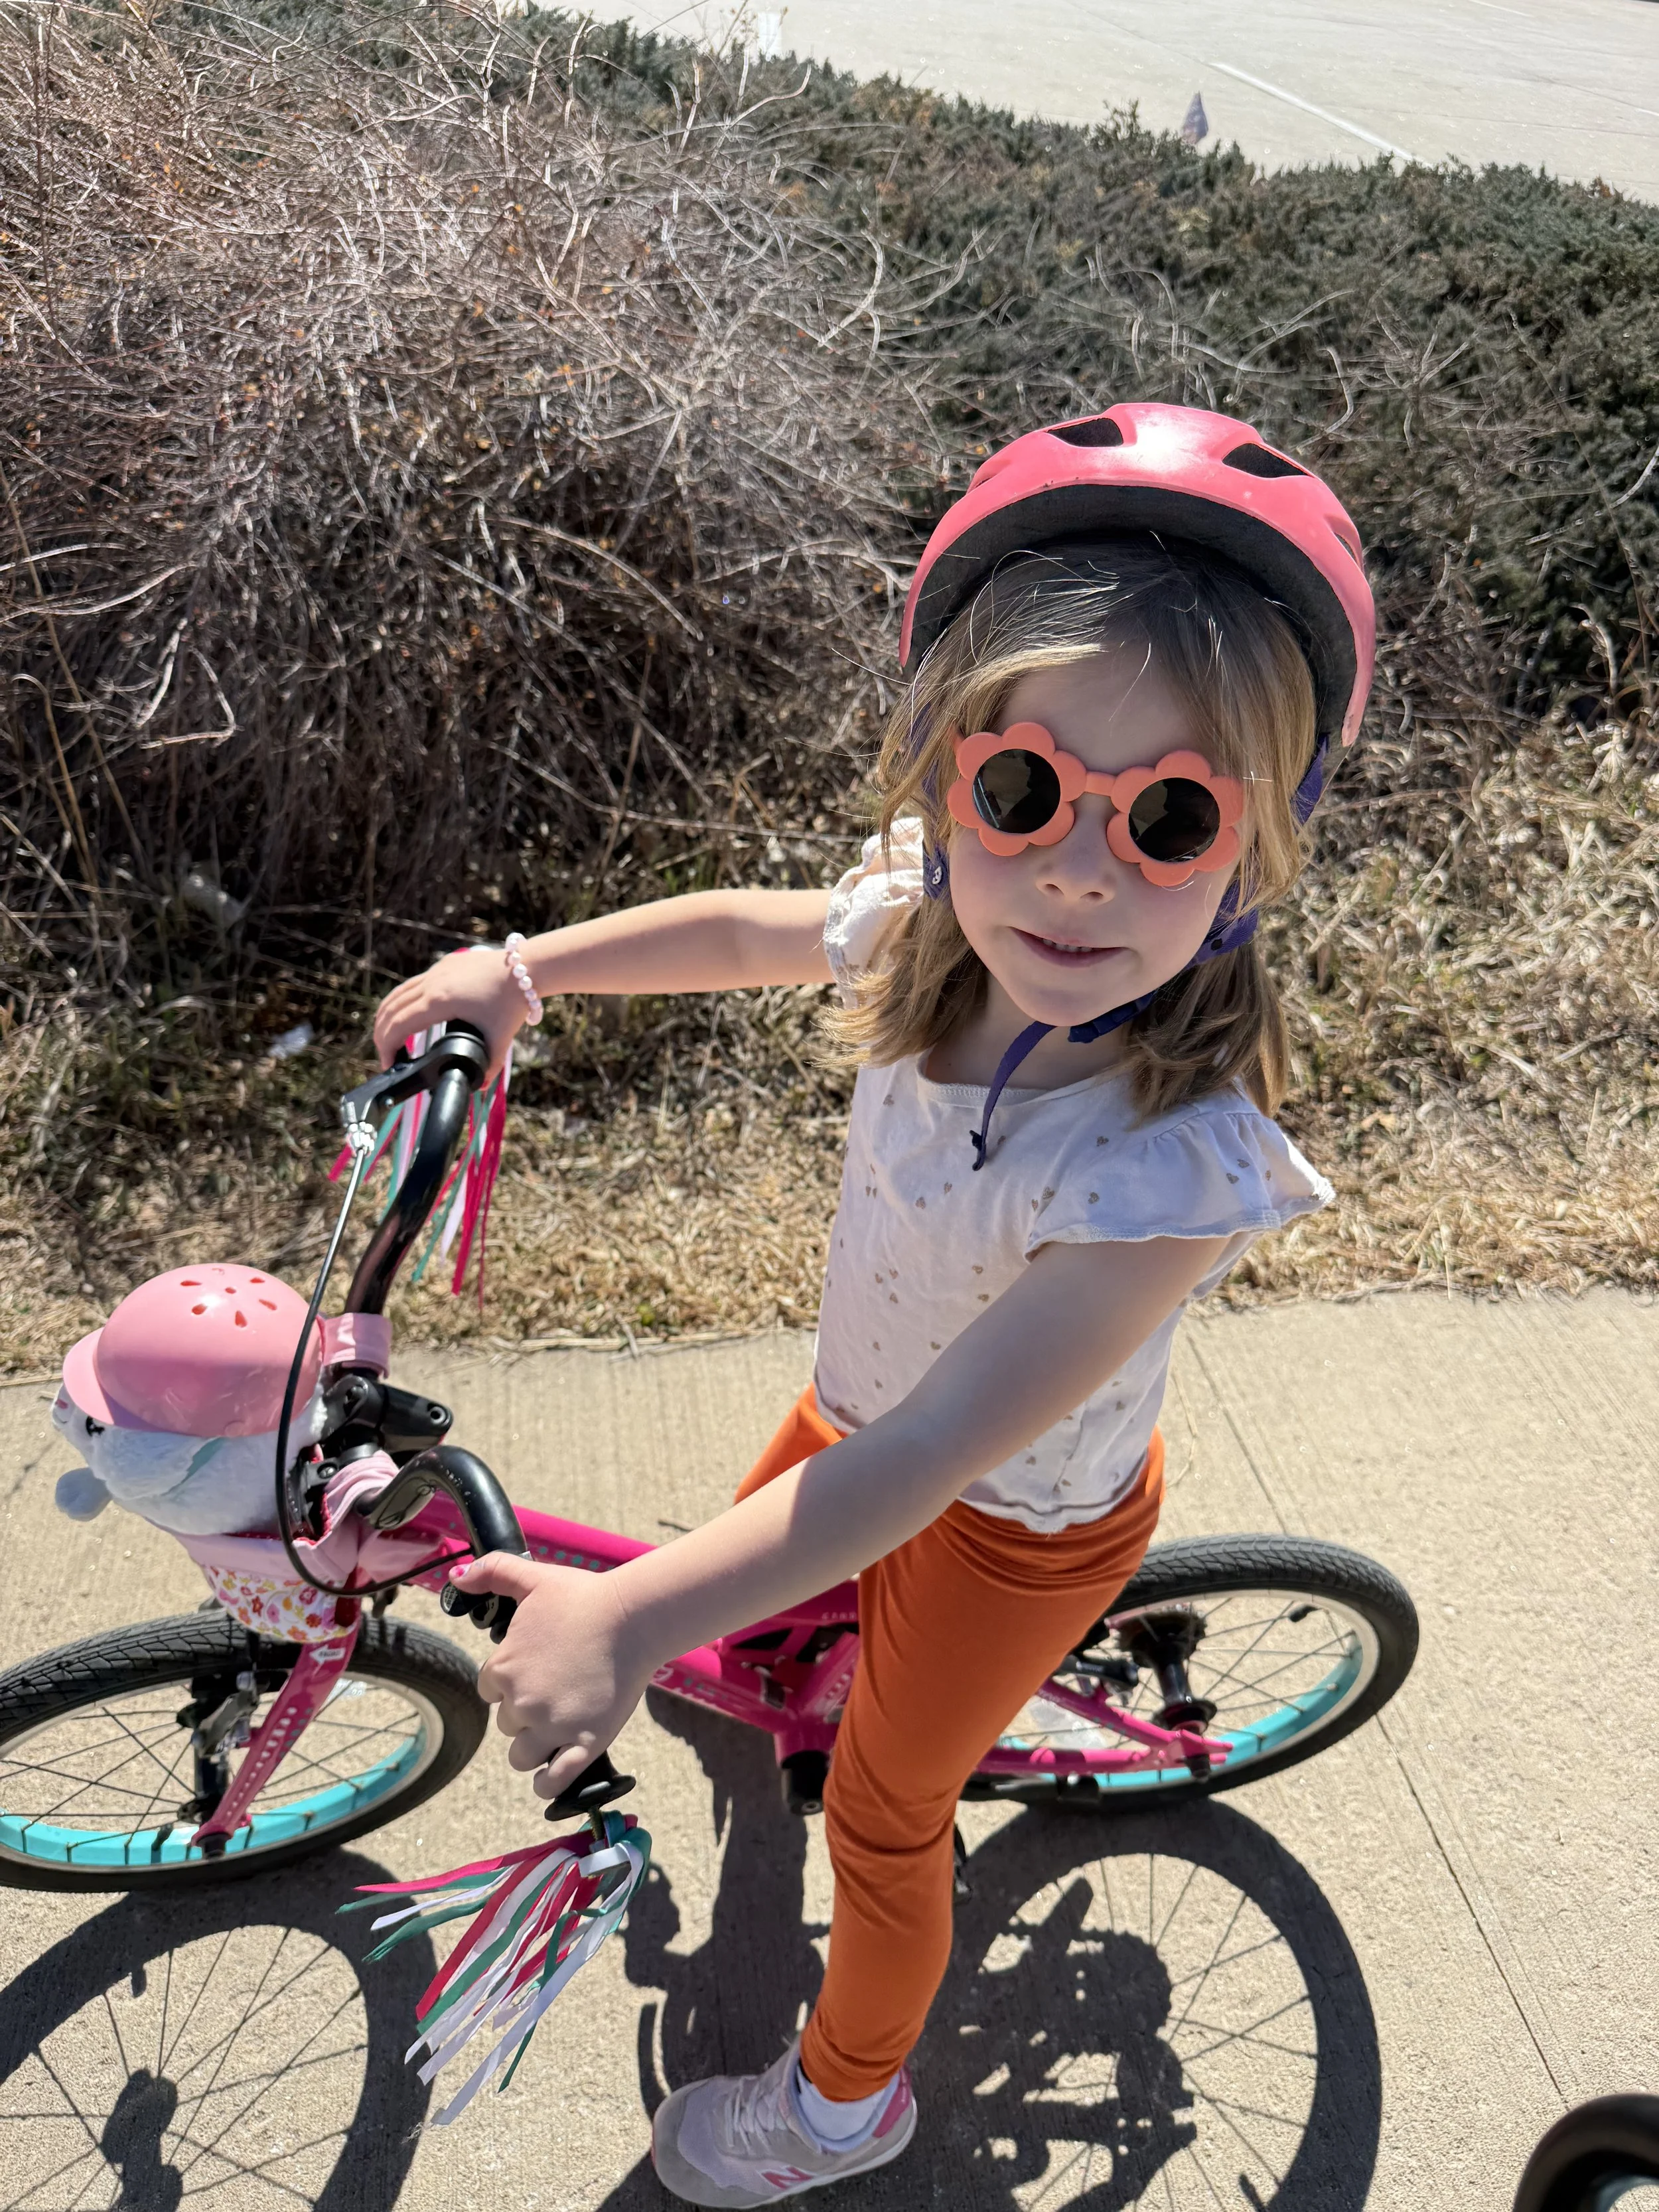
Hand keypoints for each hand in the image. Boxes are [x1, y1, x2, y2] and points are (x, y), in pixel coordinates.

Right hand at [372, 944, 526, 1078]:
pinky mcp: (445, 965)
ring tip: (387, 1036)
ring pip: (399, 993)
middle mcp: (432, 984)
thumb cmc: (512, 1001)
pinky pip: (414, 984)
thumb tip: (479, 1086)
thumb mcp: (500, 1039)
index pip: (399, 1026)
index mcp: (439, 1002)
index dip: (387, 1048)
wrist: (528, 967)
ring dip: (388, 1015)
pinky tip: (409, 1013)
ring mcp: (437, 972)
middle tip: (385, 1056)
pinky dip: (404, 1001)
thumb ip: (489, 1066)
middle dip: (382, 1035)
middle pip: (391, 1010)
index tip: (389, 1066)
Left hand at [452, 1553, 652, 1801]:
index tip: (533, 1674)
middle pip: (507, 1724)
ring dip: (533, 1748)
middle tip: (555, 1694)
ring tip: (554, 1732)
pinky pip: (552, 1783)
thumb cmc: (584, 1596)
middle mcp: (521, 1703)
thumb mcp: (534, 1578)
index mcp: (503, 1669)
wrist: (632, 1617)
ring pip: (522, 1757)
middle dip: (525, 1713)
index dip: (508, 1684)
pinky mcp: (584, 1743)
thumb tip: (458, 1575)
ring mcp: (552, 1727)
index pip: (489, 1691)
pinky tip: (552, 1776)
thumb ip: (493, 1572)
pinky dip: (547, 1785)